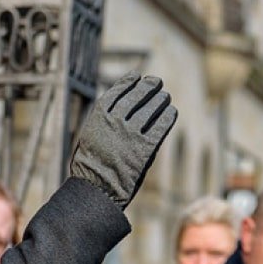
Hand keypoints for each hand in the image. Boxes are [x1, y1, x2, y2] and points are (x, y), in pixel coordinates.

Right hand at [70, 73, 176, 209]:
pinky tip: (172, 112)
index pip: (118, 91)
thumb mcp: (91, 136)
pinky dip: (168, 117)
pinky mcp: (145, 148)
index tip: (137, 76)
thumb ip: (105, 122)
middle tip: (157, 82)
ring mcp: (131, 133)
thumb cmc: (91, 165)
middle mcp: (116, 121)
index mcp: (99, 116)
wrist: (97, 188)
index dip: (129, 81)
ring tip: (166, 96)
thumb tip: (121, 109)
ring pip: (151, 108)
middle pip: (137, 96)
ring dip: (160, 100)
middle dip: (148, 87)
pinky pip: (161, 126)